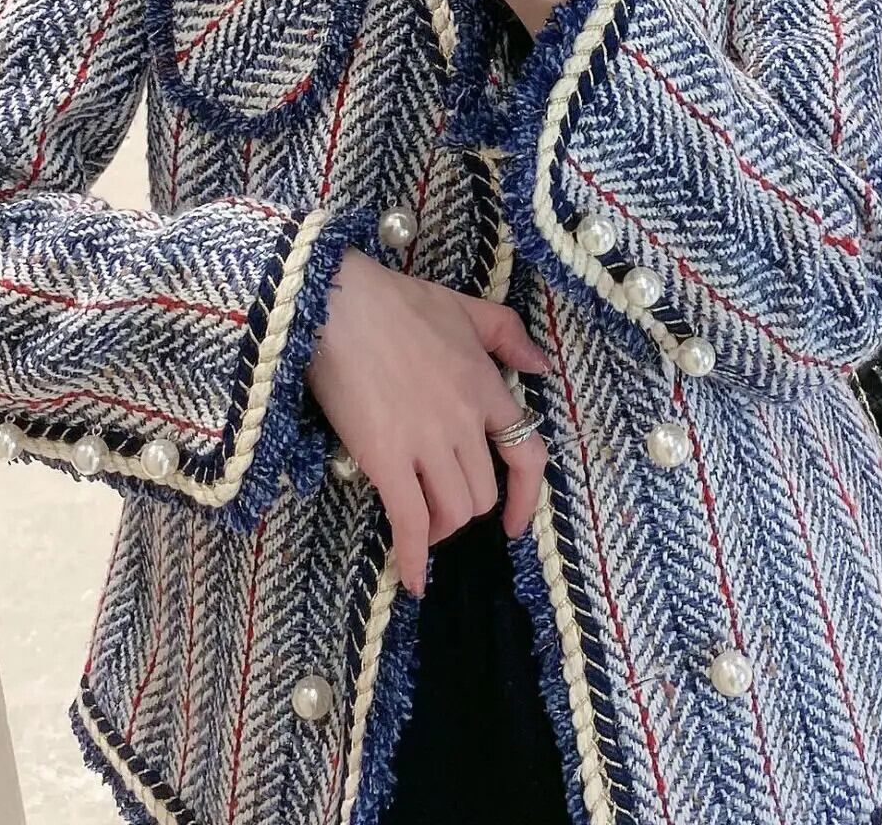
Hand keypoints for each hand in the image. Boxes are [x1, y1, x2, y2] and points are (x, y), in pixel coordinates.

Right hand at [308, 249, 550, 594]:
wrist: (338, 304)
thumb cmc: (397, 302)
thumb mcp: (464, 306)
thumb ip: (509, 335)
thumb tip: (542, 367)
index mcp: (487, 387)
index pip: (528, 454)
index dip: (527, 497)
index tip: (515, 523)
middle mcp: (465, 421)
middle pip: (483, 493)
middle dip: (467, 507)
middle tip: (443, 504)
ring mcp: (428, 442)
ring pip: (454, 511)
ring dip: (442, 528)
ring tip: (424, 525)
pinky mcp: (386, 459)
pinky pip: (411, 522)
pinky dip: (414, 558)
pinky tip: (412, 580)